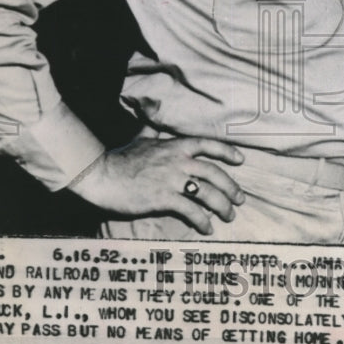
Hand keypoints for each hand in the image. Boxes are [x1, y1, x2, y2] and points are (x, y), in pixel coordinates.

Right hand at [69, 136, 245, 234]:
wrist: (102, 175)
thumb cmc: (121, 159)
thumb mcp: (142, 139)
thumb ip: (154, 132)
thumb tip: (152, 115)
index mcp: (176, 146)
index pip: (208, 144)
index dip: (227, 151)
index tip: (240, 160)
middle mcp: (179, 161)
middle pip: (214, 173)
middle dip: (231, 187)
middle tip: (240, 198)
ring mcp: (172, 180)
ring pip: (207, 193)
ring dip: (222, 206)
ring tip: (229, 216)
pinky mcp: (163, 198)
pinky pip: (190, 210)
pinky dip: (202, 220)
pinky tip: (207, 228)